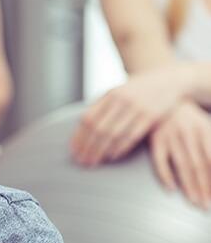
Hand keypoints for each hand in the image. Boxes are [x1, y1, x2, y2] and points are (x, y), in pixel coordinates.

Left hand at [72, 67, 188, 165]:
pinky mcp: (151, 116)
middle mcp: (121, 100)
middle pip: (98, 129)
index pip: (87, 118)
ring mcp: (136, 108)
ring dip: (101, 151)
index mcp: (109, 95)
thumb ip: (102, 106)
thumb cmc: (139, 90)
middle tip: (82, 161)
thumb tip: (83, 128)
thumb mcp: (119, 91)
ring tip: (94, 161)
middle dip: (88, 147)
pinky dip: (119, 148)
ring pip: (113, 134)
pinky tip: (111, 156)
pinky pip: (131, 136)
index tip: (73, 150)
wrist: (169, 80)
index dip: (78, 136)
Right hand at [147, 100, 210, 208]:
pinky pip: (160, 161)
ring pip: (182, 165)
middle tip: (206, 206)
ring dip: (189, 186)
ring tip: (194, 202)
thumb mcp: (206, 125)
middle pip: (199, 165)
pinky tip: (171, 189)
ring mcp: (171, 137)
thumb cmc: (190, 116)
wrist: (167, 96)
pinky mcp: (155, 140)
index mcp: (204, 129)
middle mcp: (188, 133)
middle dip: (204, 187)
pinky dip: (165, 175)